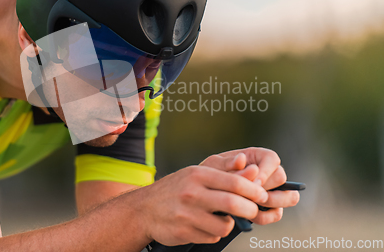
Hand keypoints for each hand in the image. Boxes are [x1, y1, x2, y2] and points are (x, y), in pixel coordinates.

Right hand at [137, 165, 267, 245]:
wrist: (144, 209)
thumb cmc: (177, 189)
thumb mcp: (196, 173)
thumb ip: (225, 172)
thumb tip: (253, 170)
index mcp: (197, 174)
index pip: (235, 182)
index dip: (254, 190)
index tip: (262, 195)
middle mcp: (192, 193)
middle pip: (234, 203)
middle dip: (250, 210)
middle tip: (253, 211)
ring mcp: (187, 214)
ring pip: (225, 225)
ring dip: (229, 224)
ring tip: (222, 218)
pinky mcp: (184, 232)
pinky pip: (212, 237)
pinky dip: (214, 233)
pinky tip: (205, 225)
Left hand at [199, 147, 299, 224]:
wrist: (203, 193)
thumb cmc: (209, 174)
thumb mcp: (214, 166)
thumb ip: (228, 164)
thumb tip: (242, 160)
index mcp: (256, 156)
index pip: (272, 159)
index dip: (265, 172)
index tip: (253, 183)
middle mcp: (268, 171)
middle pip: (281, 178)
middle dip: (265, 189)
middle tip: (249, 197)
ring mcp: (271, 190)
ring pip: (289, 197)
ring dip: (271, 203)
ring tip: (251, 206)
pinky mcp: (269, 207)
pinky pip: (277, 214)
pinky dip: (266, 217)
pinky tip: (250, 217)